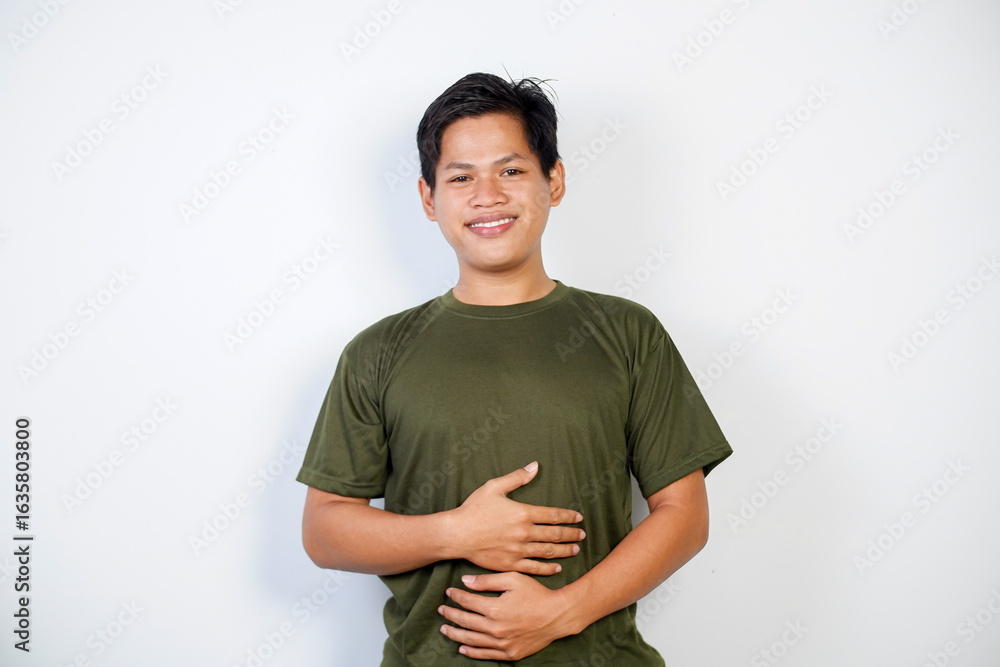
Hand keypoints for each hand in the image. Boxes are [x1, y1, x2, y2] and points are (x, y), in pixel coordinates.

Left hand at [438, 572, 578, 660]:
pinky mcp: (510, 653)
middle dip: (451, 614)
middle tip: (441, 609)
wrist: (557, 615)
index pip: (468, 602)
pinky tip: (462, 647)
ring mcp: (502, 643)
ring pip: (471, 640)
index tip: (448, 591)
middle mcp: (495, 628)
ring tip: (445, 629)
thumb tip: (465, 581)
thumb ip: (488, 580)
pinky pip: (486, 654)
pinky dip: (472, 651)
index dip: (456, 596)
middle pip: (465, 621)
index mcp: (495, 608)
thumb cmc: (536, 593)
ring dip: (455, 634)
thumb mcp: (513, 579)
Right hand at [447, 462, 584, 575]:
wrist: (456, 534)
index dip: (568, 517)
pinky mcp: (510, 564)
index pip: (553, 516)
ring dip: (564, 551)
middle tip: (582, 535)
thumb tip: (535, 466)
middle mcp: (524, 533)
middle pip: (555, 535)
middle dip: (571, 534)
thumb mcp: (494, 487)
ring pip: (548, 552)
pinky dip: (548, 568)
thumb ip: (517, 478)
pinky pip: (534, 568)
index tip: (578, 518)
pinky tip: (557, 568)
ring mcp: (518, 551)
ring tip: (575, 549)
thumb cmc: (473, 509)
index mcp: (523, 513)